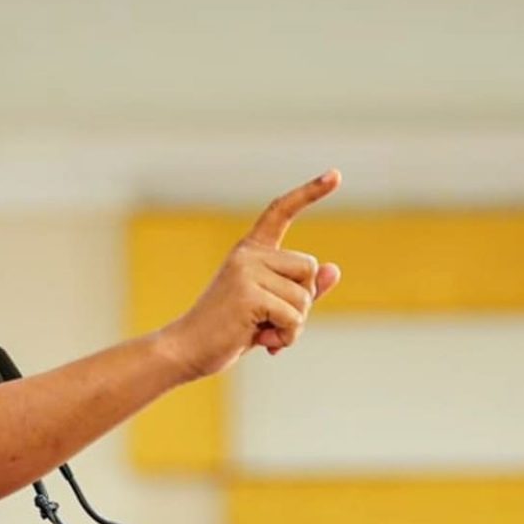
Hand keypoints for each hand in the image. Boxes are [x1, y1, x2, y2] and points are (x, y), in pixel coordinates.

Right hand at [162, 170, 342, 378]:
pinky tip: (262, 339)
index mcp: (251, 250)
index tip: (336, 174)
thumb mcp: (271, 307)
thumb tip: (335, 269)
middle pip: (310, 268)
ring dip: (294, 324)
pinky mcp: (247, 293)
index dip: (310, 192)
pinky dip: (286, 335)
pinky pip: (292, 316)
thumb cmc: (230, 330)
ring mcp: (245, 271)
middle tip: (273, 320)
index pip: (281, 211)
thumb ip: (302, 290)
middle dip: (303, 302)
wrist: (188, 349)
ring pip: (305, 296)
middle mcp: (248, 254)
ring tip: (264, 332)